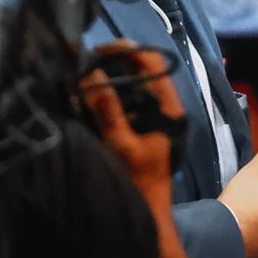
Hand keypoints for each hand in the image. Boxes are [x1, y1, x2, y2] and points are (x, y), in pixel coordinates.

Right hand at [79, 41, 185, 198]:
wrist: (147, 210)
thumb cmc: (139, 180)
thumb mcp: (121, 144)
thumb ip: (108, 110)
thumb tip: (95, 74)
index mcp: (170, 109)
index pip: (155, 66)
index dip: (130, 51)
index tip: (102, 48)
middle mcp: (166, 108)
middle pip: (145, 71)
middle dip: (118, 60)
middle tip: (88, 58)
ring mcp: (155, 116)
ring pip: (136, 84)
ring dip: (114, 74)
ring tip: (88, 70)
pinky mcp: (143, 125)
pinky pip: (129, 99)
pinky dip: (112, 91)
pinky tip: (93, 91)